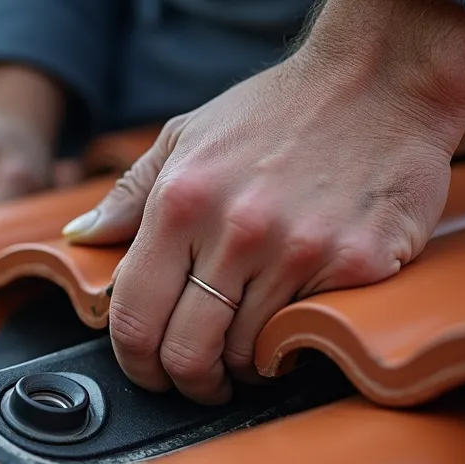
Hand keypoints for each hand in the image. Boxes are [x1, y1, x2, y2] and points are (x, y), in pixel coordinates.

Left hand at [61, 0, 464, 403]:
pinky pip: (306, 335)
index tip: (148, 372)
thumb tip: (81, 237)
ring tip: (252, 343)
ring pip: (248, 355)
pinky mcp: (356, 265)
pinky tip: (293, 322)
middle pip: (187, 353)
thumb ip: (131, 194)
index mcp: (182, 202)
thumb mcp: (188, 136)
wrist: (383, 79)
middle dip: (187, 382)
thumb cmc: (280, 110)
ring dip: (244, 364)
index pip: (134, 316)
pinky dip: (294, 343)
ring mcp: (298, 252)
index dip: (134, 362)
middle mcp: (235, 231)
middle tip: (201, 381)